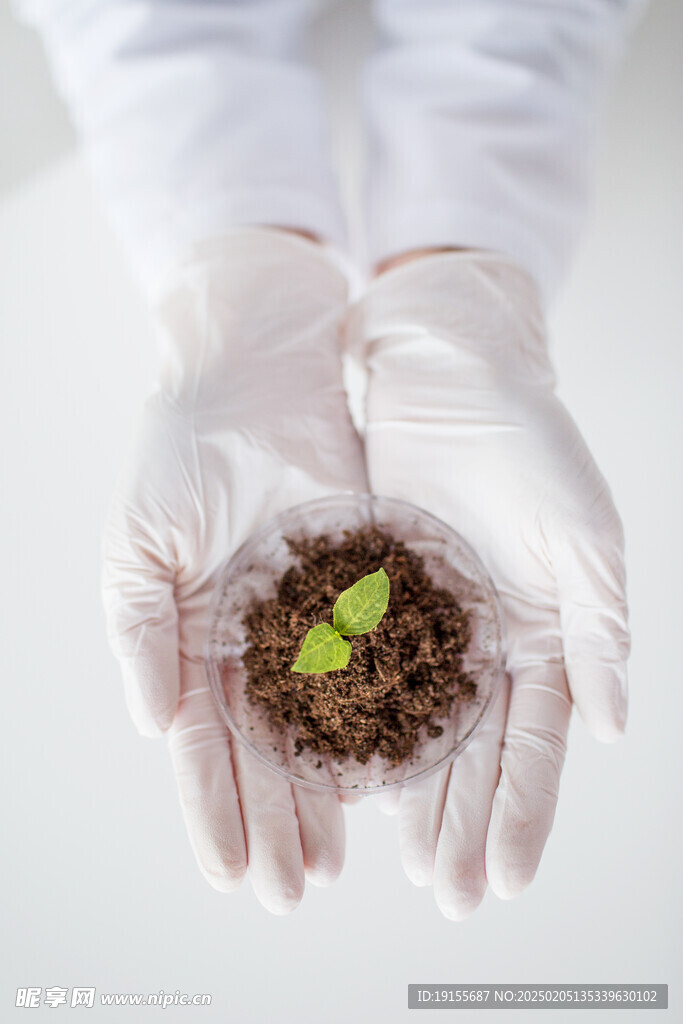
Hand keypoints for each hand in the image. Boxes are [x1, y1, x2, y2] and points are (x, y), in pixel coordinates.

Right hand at [102, 228, 367, 912]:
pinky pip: (375, 661)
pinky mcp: (364, 584)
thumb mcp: (140, 543)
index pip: (204, 738)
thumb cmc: (180, 449)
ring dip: (326, 789)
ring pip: (323, 720)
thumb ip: (140, 633)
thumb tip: (154, 725)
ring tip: (339, 857)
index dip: (213, 807)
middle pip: (266, 746)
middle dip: (276, 818)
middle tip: (295, 890)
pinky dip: (381, 715)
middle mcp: (255, 638)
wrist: (255, 374)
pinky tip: (388, 770)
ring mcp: (312, 616)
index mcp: (193, 635)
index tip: (229, 873)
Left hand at [347, 252, 628, 918]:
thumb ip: (598, 629)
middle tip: (451, 895)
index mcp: (543, 632)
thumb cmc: (531, 442)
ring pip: (419, 724)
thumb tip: (613, 727)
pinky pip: (363, 671)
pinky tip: (349, 774)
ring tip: (407, 861)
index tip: (507, 879)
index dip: (525, 810)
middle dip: (467, 821)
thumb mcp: (581, 532)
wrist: (450, 371)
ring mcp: (427, 620)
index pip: (536, 741)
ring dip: (415, 793)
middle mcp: (485, 638)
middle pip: (476, 749)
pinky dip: (357, 723)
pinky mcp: (371, 591)